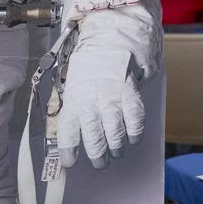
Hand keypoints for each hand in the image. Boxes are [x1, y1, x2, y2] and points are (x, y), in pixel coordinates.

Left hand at [56, 45, 144, 169]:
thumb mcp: (73, 85)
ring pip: (115, 133)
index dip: (68, 150)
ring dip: (116, 148)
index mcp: (74, 98)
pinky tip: (132, 138)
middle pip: (94, 137)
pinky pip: (135, 120)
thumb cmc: (90, 66)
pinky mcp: (130, 92)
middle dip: (97, 155)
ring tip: (116, 153)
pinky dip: (135, 133)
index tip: (69, 162)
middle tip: (100, 163)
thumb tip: (72, 135)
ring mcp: (112, 97)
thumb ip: (75, 108)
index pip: (68, 130)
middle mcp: (91, 100)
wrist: (110, 40)